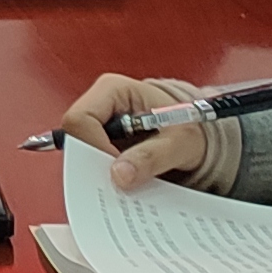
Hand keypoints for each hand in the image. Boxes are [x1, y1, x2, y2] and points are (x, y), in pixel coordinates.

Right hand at [50, 74, 224, 189]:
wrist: (196, 132)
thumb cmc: (189, 125)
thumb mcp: (180, 142)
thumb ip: (152, 157)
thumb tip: (120, 175)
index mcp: (113, 90)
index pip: (80, 119)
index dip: (93, 147)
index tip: (116, 170)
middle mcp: (100, 103)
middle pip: (75, 136)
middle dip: (94, 162)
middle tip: (120, 182)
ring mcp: (99, 124)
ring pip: (80, 152)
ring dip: (100, 171)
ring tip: (128, 182)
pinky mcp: (101, 141)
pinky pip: (90, 161)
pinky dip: (105, 175)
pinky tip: (126, 182)